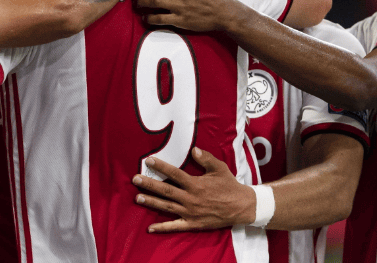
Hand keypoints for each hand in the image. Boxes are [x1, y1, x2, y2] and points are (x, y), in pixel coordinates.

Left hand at [132, 147, 255, 231]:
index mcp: (195, 184)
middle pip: (166, 191)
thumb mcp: (219, 168)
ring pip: (167, 207)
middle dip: (149, 184)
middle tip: (135, 179)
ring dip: (151, 202)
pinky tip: (150, 228)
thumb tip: (193, 150)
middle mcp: (190, 199)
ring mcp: (190, 213)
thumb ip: (206, 159)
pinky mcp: (192, 224)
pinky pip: (175, 227)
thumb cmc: (229, 185)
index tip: (148, 160)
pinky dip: (162, 228)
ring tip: (137, 198)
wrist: (241, 207)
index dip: (161, 166)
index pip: (174, 174)